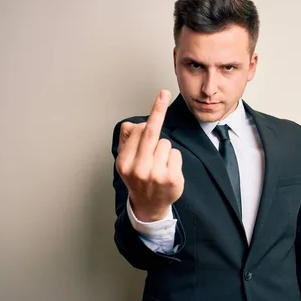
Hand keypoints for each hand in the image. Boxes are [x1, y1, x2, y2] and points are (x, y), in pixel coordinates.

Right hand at [116, 90, 183, 221]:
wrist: (148, 206)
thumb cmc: (138, 178)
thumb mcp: (125, 161)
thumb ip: (127, 140)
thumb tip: (136, 123)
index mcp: (124, 162)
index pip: (138, 131)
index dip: (150, 117)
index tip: (160, 97)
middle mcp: (138, 169)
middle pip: (151, 133)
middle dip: (158, 110)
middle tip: (164, 93)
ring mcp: (156, 175)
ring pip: (166, 143)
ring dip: (164, 150)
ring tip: (159, 164)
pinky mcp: (172, 179)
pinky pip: (176, 154)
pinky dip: (174, 159)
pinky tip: (168, 170)